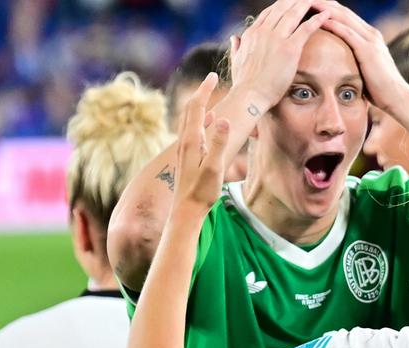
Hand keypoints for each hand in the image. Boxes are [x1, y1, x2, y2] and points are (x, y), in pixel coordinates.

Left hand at [173, 73, 230, 217]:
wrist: (185, 212)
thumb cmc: (202, 193)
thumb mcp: (214, 168)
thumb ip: (219, 143)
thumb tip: (223, 119)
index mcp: (192, 140)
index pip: (197, 107)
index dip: (204, 90)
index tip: (212, 75)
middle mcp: (185, 141)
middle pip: (191, 110)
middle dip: (201, 93)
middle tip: (210, 79)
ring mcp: (185, 149)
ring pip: (191, 119)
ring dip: (201, 104)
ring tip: (210, 94)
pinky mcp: (188, 156)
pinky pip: (194, 130)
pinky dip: (202, 119)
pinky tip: (210, 121)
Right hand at [228, 0, 329, 111]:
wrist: (249, 96)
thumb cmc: (244, 84)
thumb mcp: (236, 62)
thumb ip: (236, 47)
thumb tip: (234, 38)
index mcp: (251, 34)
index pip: (268, 13)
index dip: (280, 6)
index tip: (290, 3)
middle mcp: (263, 32)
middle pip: (281, 8)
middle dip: (294, 1)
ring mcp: (276, 38)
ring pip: (294, 13)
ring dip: (306, 4)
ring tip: (317, 0)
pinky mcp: (290, 49)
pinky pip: (306, 28)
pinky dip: (318, 19)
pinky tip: (327, 14)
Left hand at [313, 0, 408, 112]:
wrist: (397, 97)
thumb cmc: (381, 89)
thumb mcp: (367, 69)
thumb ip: (357, 61)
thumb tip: (343, 65)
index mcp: (371, 36)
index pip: (347, 16)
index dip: (330, 8)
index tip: (314, 4)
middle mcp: (371, 34)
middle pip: (344, 11)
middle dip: (326, 3)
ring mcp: (371, 40)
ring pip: (344, 17)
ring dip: (326, 9)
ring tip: (309, 2)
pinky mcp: (368, 50)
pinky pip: (347, 33)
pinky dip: (333, 24)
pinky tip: (319, 20)